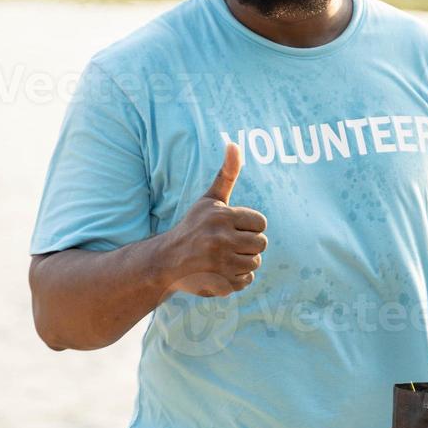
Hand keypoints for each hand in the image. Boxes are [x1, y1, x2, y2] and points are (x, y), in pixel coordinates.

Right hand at [161, 141, 267, 298]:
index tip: (232, 228)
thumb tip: (234, 143)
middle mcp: (220, 239)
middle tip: (227, 244)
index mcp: (221, 216)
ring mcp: (220, 263)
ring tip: (223, 258)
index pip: (261, 223)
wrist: (166, 261)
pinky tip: (220, 272)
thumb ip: (227, 173)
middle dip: (248, 245)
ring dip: (243, 262)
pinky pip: (246, 281)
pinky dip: (237, 279)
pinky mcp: (219, 283)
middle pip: (261, 244)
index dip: (249, 227)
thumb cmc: (193, 227)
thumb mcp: (209, 199)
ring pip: (255, 263)